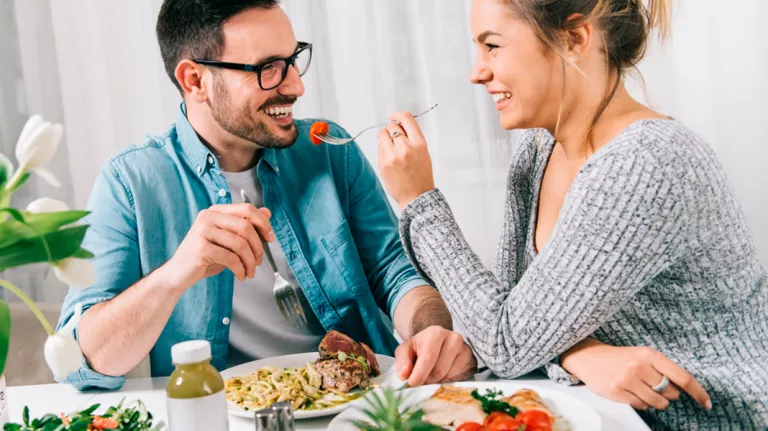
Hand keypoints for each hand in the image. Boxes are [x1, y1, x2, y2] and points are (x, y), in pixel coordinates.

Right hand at [162, 204, 273, 290]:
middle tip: (260, 261)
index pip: (247, 209)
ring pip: (240, 244)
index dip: (263, 223)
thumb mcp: (229, 240)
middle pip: (246, 226)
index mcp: (216, 211)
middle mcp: (208, 217)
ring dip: (250, 261)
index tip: (271, 238)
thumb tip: (268, 212)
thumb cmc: (206, 256)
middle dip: (258, 246)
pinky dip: (240, 269)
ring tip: (250, 271)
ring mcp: (203, 231)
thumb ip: (246, 225)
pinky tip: (240, 275)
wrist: (179, 273)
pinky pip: (230, 258)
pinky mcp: (201, 248)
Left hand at [377, 111, 435, 208]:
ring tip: (391, 147)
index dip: (398, 115)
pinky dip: (383, 149)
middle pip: (392, 126)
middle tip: (395, 137)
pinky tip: (390, 157)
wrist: (417, 196)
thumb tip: (399, 123)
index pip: (406, 119)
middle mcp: (406, 148)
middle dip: (392, 129)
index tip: (394, 116)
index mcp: (419, 144)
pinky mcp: (383, 164)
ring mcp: (393, 156)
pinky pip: (379, 148)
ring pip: (382, 134)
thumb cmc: (421, 175)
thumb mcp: (423, 152)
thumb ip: (412, 137)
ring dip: (385, 137)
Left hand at [395, 326, 476, 385]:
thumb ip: (402, 361)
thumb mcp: (406, 350)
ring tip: (431, 375)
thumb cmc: (420, 347)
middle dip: (427, 380)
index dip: (419, 374)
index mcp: (436, 333)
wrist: (437, 341)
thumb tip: (404, 375)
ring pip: (449, 376)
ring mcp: (465, 349)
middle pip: (439, 370)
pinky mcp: (471, 360)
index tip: (411, 385)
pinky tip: (442, 375)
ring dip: (437, 381)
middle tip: (420, 381)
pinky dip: (448, 381)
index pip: (429, 358)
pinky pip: (458, 379)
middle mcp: (454, 338)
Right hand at [560, 338, 711, 410]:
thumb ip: (662, 368)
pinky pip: (642, 406)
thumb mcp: (642, 355)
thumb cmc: (620, 357)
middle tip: (653, 385)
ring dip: (656, 401)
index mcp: (649, 354)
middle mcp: (639, 366)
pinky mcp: (617, 391)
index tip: (706, 403)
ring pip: (658, 403)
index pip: (682, 377)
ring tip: (643, 390)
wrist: (588, 357)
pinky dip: (641, 403)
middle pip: (671, 393)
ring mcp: (627, 379)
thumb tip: (684, 390)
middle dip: (667, 393)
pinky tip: (631, 393)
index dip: (698, 392)